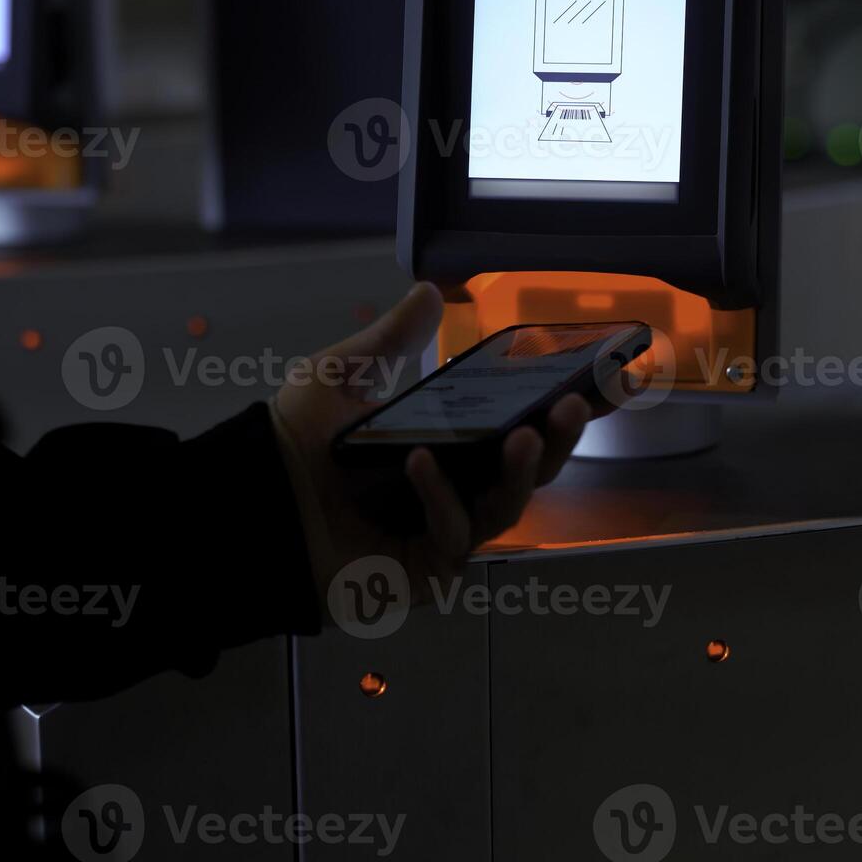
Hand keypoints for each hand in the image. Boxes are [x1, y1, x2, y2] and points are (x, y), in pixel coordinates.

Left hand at [269, 283, 593, 607]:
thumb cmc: (297, 445)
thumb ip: (390, 339)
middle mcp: (459, 491)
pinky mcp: (424, 570)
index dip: (568, 406)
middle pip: (530, 470)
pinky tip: (422, 464)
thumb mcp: (343, 378)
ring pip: (504, 507)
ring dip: (517, 471)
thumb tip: (429, 290)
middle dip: (558, 439)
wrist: (249, 501)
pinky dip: (440, 498)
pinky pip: (451, 536)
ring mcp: (445, 534)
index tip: (612, 378)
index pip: (524, 426)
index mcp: (453, 447)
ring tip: (521, 434)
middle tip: (574, 404)